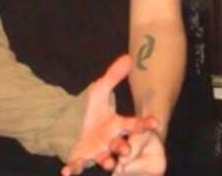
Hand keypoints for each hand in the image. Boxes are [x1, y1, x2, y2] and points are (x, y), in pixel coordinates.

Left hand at [61, 55, 157, 175]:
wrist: (71, 126)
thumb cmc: (92, 111)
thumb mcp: (101, 90)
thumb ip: (114, 76)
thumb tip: (128, 57)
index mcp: (118, 126)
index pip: (134, 124)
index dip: (144, 124)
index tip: (155, 123)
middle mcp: (110, 142)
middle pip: (121, 146)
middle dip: (124, 148)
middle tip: (127, 150)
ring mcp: (96, 153)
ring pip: (105, 159)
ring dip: (106, 162)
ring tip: (108, 163)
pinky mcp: (81, 160)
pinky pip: (77, 166)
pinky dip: (72, 170)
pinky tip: (66, 172)